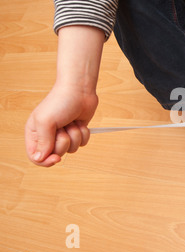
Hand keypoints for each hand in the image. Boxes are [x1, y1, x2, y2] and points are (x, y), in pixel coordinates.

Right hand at [24, 25, 103, 166]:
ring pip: (71, 149)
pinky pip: (82, 143)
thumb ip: (43, 142)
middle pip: (56, 154)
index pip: (35, 156)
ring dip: (75, 135)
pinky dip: (83, 133)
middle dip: (63, 142)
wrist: (80, 90)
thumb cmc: (60, 102)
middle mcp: (48, 135)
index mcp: (34, 133)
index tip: (56, 158)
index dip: (45, 161)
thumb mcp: (45, 122)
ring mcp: (64, 134)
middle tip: (63, 128)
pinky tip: (79, 122)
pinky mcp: (77, 132)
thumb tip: (40, 158)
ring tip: (71, 122)